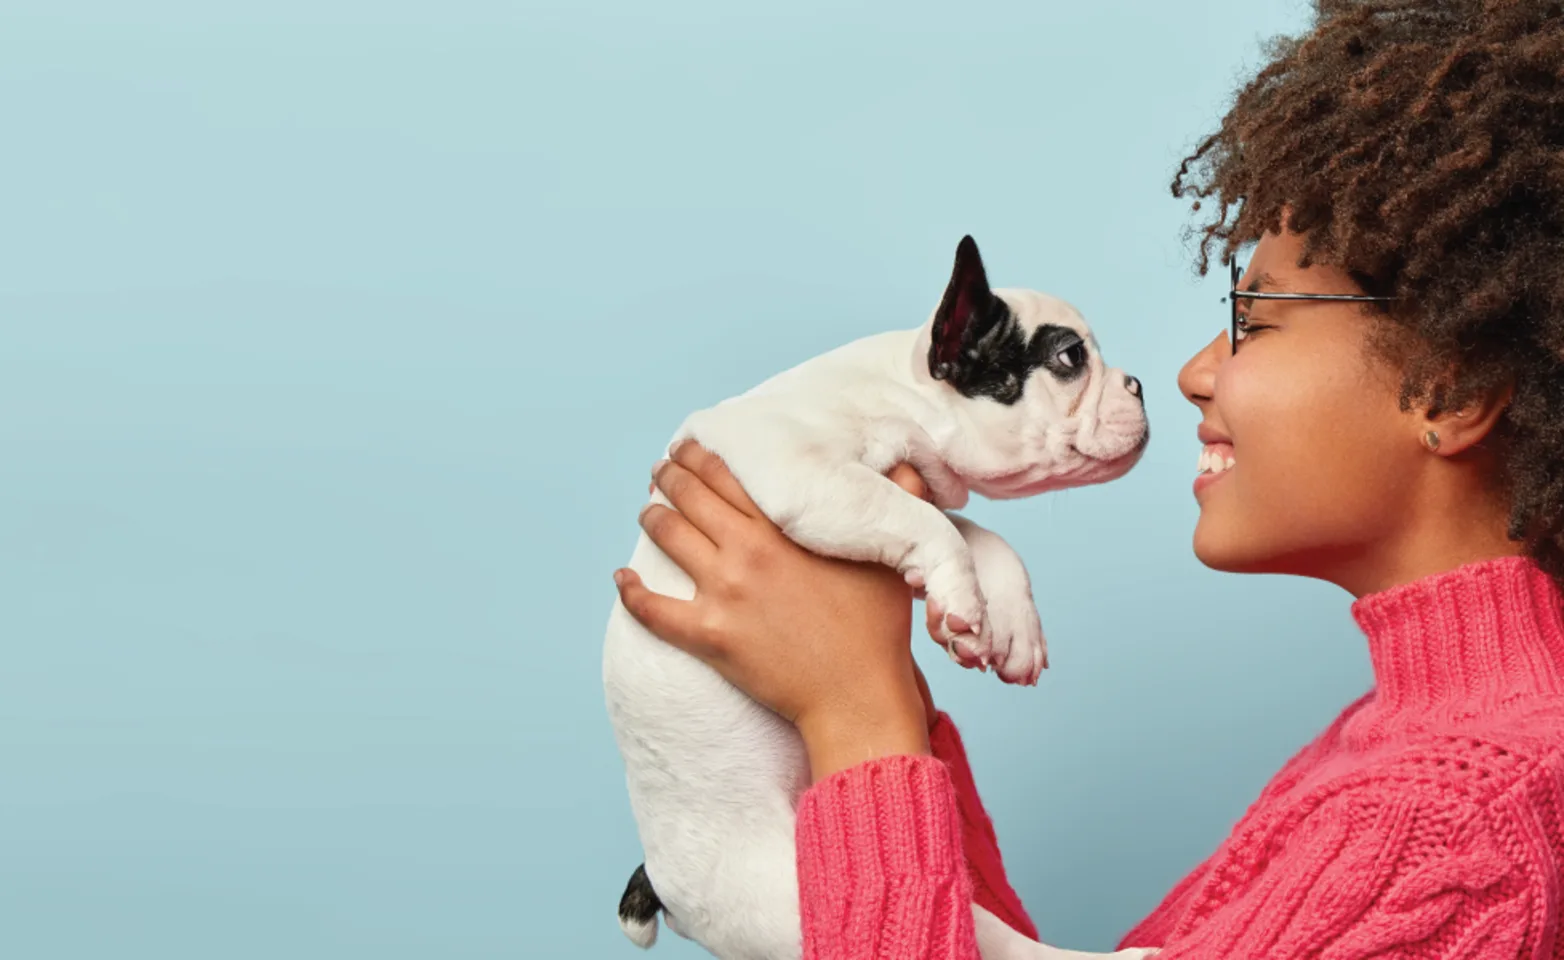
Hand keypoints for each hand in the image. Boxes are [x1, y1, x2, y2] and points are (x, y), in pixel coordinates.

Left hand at [613, 442, 933, 780]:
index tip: (691, 448)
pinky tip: (622, 580)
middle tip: (662, 470)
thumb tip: (909, 466)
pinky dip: (631, 592)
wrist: (856, 696)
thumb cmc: (877, 629)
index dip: (702, 456)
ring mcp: (723, 594)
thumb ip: (900, 502)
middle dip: (670, 476)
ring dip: (652, 518)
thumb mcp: (893, 557)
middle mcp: (747, 552)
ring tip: (648, 511)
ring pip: (668, 537)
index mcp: (784, 528)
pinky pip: (652, 610)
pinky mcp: (709, 637)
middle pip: (689, 497)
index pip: (728, 474)